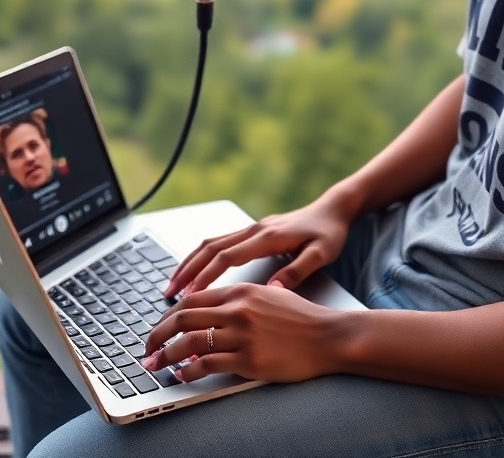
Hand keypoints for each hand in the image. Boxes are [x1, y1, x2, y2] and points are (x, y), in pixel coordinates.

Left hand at [142, 282, 339, 382]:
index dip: (169, 313)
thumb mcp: (270, 295)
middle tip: (147, 347)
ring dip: (166, 355)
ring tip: (156, 365)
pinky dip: (189, 371)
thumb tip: (213, 309)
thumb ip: (241, 299)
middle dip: (158, 334)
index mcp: (242, 290)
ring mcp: (243, 335)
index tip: (159, 326)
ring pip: (190, 342)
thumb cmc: (302, 317)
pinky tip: (183, 375)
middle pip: (183, 317)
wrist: (328, 335)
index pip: (194, 298)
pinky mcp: (249, 360)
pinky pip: (208, 365)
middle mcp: (239, 309)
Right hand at [163, 190, 356, 296]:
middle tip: (168, 292)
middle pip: (211, 247)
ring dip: (191, 261)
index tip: (189, 294)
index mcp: (268, 237)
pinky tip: (195, 269)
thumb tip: (272, 290)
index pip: (228, 257)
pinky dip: (203, 255)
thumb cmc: (330, 233)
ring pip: (212, 242)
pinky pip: (221, 241)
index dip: (206, 276)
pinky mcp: (255, 229)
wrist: (335, 209)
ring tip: (173, 283)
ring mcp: (253, 227)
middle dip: (188, 269)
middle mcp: (256, 229)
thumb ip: (297, 271)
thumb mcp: (321, 255)